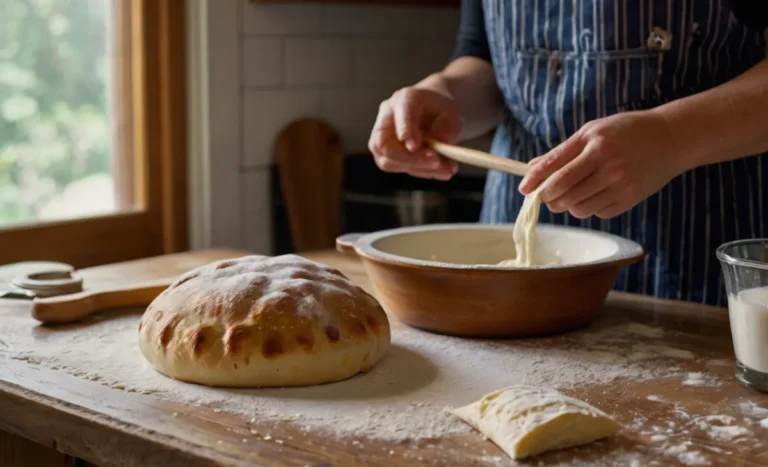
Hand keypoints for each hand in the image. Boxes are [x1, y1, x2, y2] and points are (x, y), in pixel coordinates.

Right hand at [368, 85, 460, 179]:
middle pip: (384, 143)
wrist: (436, 115)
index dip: (405, 129)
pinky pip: (402, 168)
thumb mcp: (453, 112)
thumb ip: (449, 125)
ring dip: (419, 168)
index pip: (399, 112)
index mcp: (403, 99)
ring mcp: (384, 140)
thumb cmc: (441, 110)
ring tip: (447, 168)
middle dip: (410, 158)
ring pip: (390, 161)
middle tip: (436, 161)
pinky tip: (444, 170)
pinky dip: (424, 172)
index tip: (415, 146)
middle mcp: (387, 118)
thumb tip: (442, 139)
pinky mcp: (389, 157)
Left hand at [519, 110, 686, 218]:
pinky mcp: (629, 200)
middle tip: (546, 196)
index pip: (555, 168)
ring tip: (572, 194)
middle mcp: (607, 164)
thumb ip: (563, 152)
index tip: (523, 190)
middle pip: (563, 192)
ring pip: (577, 208)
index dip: (535, 182)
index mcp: (595, 144)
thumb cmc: (625, 132)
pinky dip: (589, 208)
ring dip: (568, 205)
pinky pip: (597, 213)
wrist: (670, 139)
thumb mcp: (593, 131)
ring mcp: (620, 184)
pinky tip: (596, 194)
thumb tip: (531, 169)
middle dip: (548, 198)